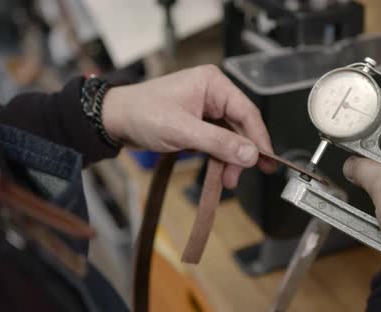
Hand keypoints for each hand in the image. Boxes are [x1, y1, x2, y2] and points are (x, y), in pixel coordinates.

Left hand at [102, 65, 274, 188]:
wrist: (113, 120)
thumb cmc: (142, 114)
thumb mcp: (182, 130)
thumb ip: (219, 143)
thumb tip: (251, 155)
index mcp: (213, 84)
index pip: (247, 112)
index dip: (259, 138)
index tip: (267, 161)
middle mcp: (213, 93)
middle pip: (240, 126)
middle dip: (242, 154)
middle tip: (242, 177)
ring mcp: (205, 109)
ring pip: (230, 137)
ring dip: (230, 159)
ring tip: (228, 180)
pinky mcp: (198, 123)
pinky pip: (217, 141)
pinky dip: (219, 157)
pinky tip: (220, 172)